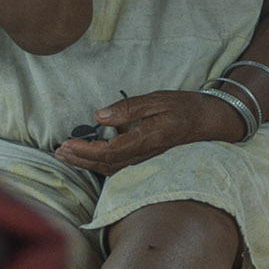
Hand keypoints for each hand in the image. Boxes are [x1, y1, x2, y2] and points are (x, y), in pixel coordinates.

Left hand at [54, 90, 241, 171]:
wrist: (209, 121)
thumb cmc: (185, 107)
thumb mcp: (157, 100)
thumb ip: (128, 108)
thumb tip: (100, 116)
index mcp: (146, 139)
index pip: (109, 150)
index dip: (86, 150)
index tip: (68, 144)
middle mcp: (144, 154)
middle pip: (106, 163)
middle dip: (80, 159)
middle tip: (59, 152)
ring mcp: (145, 158)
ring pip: (110, 167)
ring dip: (87, 163)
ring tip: (67, 156)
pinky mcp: (145, 157)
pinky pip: (118, 165)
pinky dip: (100, 163)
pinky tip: (89, 158)